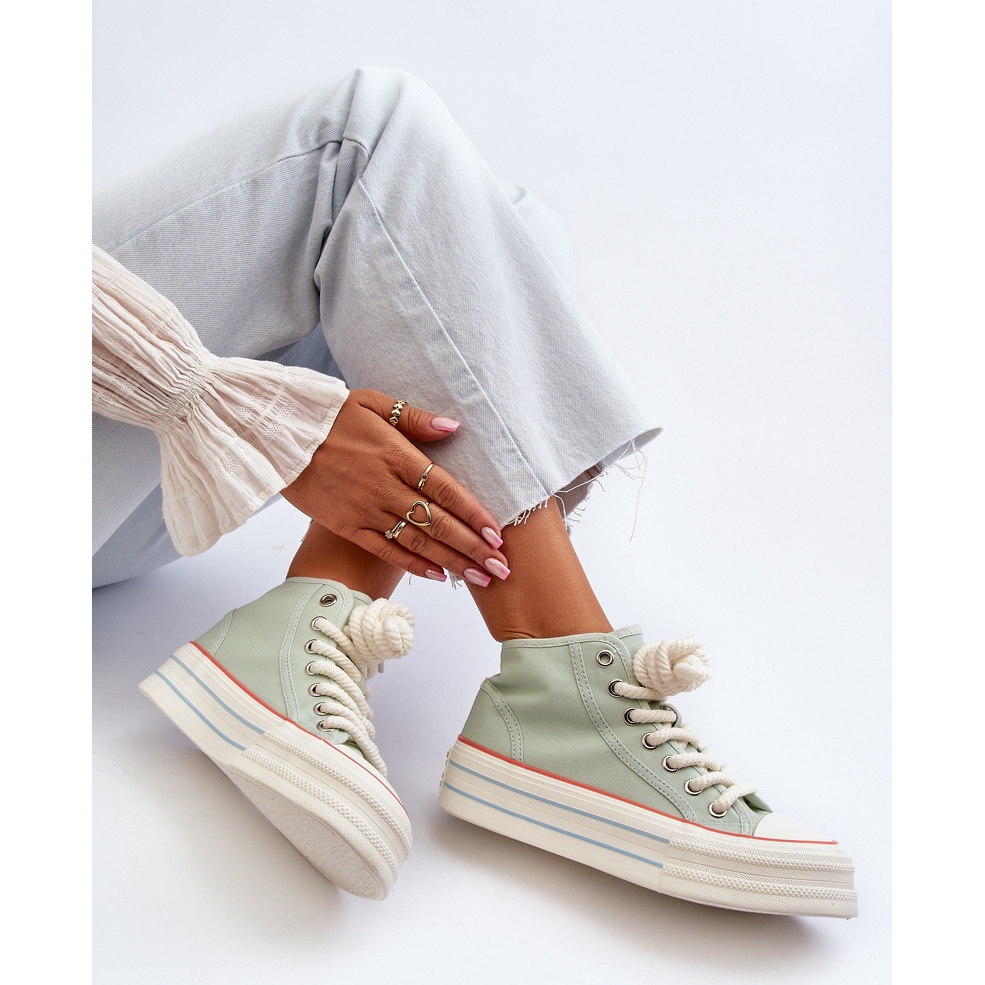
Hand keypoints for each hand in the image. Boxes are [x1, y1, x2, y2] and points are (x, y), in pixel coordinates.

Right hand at [282, 389, 508, 584]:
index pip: (446, 490)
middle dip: (473, 548)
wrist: (277, 435)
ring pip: (417, 543)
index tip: (498, 534)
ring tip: (480, 579)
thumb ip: (415, 418)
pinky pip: (385, 550)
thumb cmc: (328, 416)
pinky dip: (413, 565)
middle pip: (438, 523)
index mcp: (396, 455)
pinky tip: (437, 576)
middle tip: (501, 568)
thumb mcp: (373, 403)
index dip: (474, 514)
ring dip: (452, 562)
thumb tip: (453, 427)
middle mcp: (385, 487)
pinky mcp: (347, 526)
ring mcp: (366, 510)